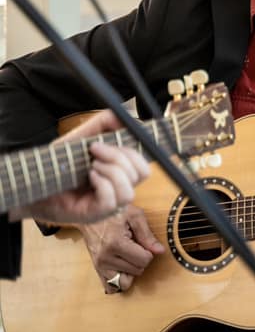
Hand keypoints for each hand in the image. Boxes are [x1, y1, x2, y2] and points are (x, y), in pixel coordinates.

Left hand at [13, 109, 149, 224]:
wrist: (32, 182)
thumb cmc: (57, 164)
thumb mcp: (81, 137)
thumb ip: (102, 124)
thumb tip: (123, 116)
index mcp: (118, 175)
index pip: (144, 167)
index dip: (136, 152)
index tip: (115, 139)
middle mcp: (116, 191)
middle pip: (141, 175)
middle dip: (120, 156)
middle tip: (96, 150)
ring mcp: (107, 206)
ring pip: (128, 191)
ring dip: (111, 171)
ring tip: (92, 165)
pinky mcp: (93, 215)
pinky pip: (110, 200)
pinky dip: (102, 184)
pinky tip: (89, 176)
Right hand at [80, 204, 164, 293]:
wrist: (91, 214)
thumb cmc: (113, 213)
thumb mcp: (134, 216)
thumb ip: (147, 235)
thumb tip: (160, 251)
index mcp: (116, 243)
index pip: (144, 260)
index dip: (148, 252)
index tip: (142, 242)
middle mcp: (106, 257)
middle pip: (137, 271)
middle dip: (141, 260)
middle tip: (134, 246)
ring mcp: (100, 265)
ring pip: (126, 281)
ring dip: (132, 270)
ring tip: (128, 256)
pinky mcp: (97, 269)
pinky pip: (112, 286)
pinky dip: (120, 279)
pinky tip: (122, 266)